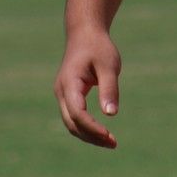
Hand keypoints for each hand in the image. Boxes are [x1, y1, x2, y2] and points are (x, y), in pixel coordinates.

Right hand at [54, 26, 122, 148]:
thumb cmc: (98, 47)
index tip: (109, 135)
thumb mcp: (108, 65)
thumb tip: (111, 114)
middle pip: (72, 123)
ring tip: (111, 142)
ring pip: (71, 123)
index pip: (77, 113)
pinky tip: (102, 133)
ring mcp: (63, 94)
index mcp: (69, 83)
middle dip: (91, 136)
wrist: (84, 33)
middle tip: (114, 143)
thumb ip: (109, 88)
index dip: (92, 127)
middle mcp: (62, 91)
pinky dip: (87, 128)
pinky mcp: (68, 96)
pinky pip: (74, 118)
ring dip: (89, 135)